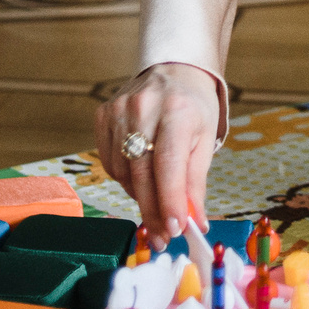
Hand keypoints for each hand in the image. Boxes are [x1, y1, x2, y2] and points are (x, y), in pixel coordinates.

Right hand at [93, 63, 220, 237]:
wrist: (174, 71)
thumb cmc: (194, 107)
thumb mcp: (205, 141)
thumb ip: (196, 183)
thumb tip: (193, 222)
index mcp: (177, 110)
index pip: (169, 165)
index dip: (170, 201)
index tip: (176, 229)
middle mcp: (143, 107)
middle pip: (142, 173)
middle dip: (153, 211)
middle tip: (163, 237)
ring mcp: (117, 110)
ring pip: (123, 172)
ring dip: (140, 196)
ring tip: (157, 202)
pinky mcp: (102, 115)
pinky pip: (110, 162)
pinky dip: (126, 179)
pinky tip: (141, 178)